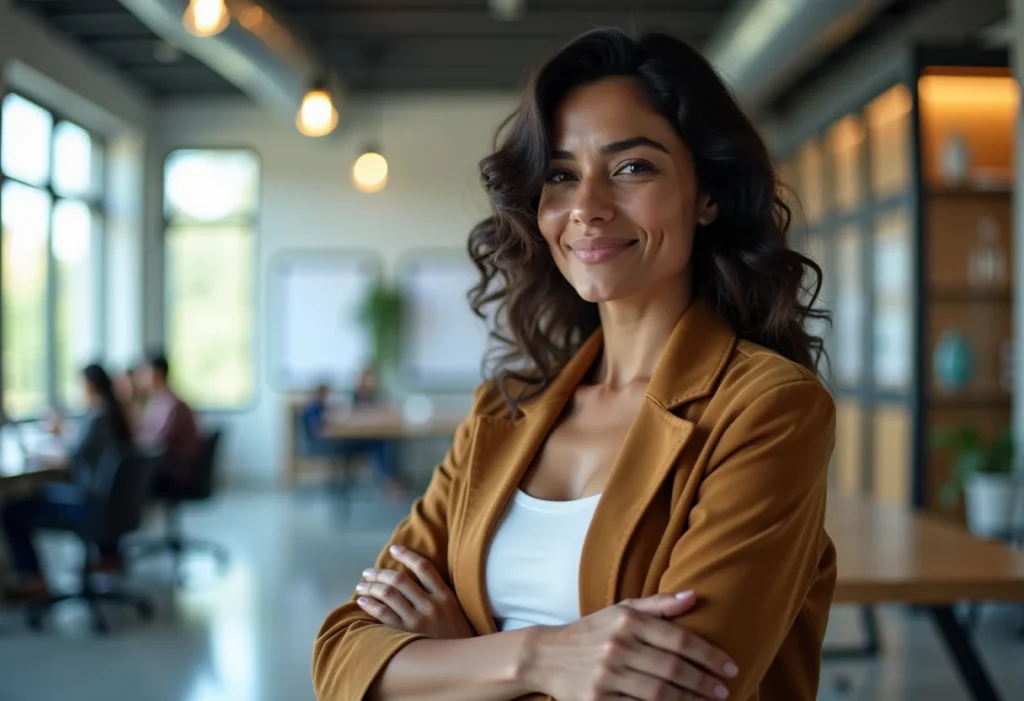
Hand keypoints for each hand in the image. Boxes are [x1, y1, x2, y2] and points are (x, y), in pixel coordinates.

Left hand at [355, 544, 473, 639]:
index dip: (407, 555)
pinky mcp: (406, 635)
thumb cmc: (457, 638)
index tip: (394, 549)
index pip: (423, 567)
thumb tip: (415, 579)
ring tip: (362, 585)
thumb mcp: (456, 611)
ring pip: (388, 595)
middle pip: (400, 580)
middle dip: (380, 573)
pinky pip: (383, 615)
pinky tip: (362, 600)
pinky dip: (370, 605)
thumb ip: (439, 595)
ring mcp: (417, 621)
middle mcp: (431, 605)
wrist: (461, 665)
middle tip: (368, 572)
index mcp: (445, 596)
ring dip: (371, 587)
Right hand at [523, 592, 737, 700]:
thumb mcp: (620, 610)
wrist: (546, 655)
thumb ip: (658, 605)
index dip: (709, 655)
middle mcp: (618, 646)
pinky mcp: (598, 699)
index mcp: (627, 621)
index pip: (679, 639)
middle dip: (703, 683)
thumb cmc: (592, 631)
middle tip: (724, 691)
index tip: (730, 667)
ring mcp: (607, 675)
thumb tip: (694, 596)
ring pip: (659, 693)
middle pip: (673, 669)